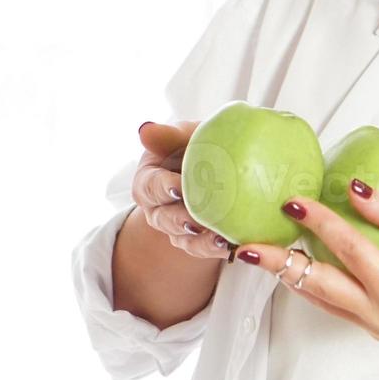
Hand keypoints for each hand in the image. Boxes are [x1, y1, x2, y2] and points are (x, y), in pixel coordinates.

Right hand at [131, 121, 234, 260]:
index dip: (163, 188)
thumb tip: (144, 129)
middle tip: (199, 221)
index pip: (150, 186)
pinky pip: (203, 250)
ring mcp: (175, 227)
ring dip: (201, 240)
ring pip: (182, 239)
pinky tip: (233, 245)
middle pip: (163, 218)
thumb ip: (169, 135)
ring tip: (221, 239)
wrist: (222, 163)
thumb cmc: (201, 144)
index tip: (180, 188)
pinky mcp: (196, 241)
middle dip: (181, 220)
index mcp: (149, 179)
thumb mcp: (187, 135)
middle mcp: (157, 207)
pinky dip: (216, 248)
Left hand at [234, 178, 378, 339]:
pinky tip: (292, 260)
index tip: (291, 200)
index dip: (318, 221)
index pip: (348, 249)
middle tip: (245, 246)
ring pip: (319, 298)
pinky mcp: (372, 324)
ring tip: (256, 252)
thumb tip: (351, 188)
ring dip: (289, 274)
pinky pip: (332, 302)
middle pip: (317, 285)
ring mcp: (374, 325)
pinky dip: (311, 281)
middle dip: (280, 264)